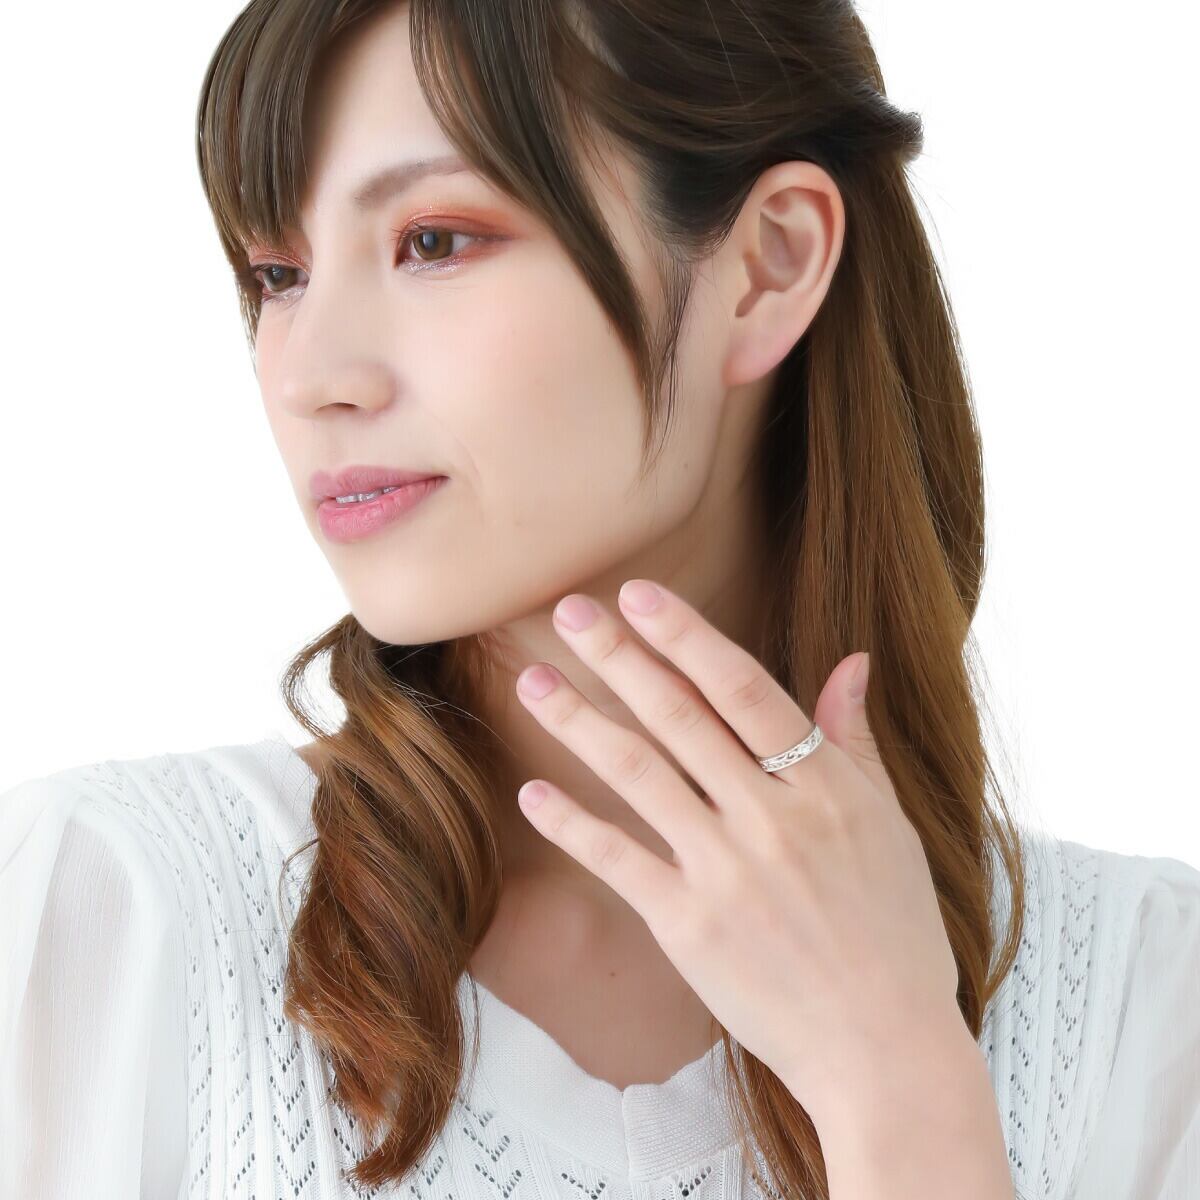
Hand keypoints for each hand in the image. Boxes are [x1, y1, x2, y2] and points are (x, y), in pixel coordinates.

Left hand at [512, 578, 965, 1120]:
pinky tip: (531, 792)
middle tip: (567, 610)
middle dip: (619, 657)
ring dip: (579, 722)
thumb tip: (851, 662)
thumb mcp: (890, 826)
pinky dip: (572, 824)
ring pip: (639, 775)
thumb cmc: (896, 934)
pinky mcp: (689, 926)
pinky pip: (619, 860)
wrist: (885, 1050)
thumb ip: (856, 742)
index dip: (686, 636)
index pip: (744, 688)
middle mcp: (771, 818)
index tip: (639, 594)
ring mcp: (726, 871)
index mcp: (824, 787)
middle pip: (680, 717)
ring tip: (533, 682)